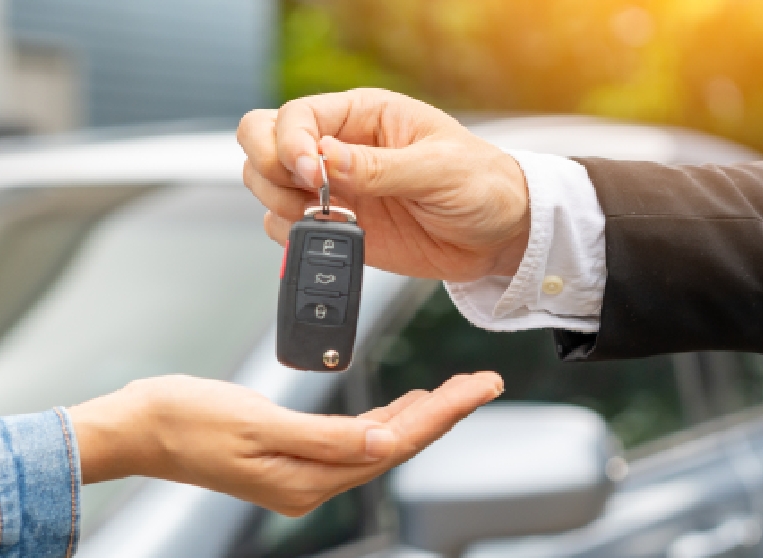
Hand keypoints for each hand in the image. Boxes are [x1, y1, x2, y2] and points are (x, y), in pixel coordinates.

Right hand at [69, 373, 502, 515]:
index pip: (393, 445)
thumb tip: (385, 446)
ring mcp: (298, 474)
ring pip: (376, 444)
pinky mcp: (286, 457)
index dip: (442, 415)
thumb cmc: (185, 419)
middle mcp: (309, 484)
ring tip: (454, 391)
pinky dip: (380, 421)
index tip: (478, 388)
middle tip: (482, 382)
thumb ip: (325, 438)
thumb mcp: (256, 422)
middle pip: (394, 447)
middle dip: (442, 414)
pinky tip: (397, 408)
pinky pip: (349, 442)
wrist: (136, 428)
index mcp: (306, 479)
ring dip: (416, 417)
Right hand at [238, 88, 530, 281]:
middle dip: (270, 169)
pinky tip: (332, 237)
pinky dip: (294, 237)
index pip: (296, 116)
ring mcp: (332, 189)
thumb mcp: (438, 169)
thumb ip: (378, 167)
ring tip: (324, 218)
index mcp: (362, 115)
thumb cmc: (481, 185)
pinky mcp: (335, 226)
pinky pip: (285, 228)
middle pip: (263, 142)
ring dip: (279, 204)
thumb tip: (325, 158)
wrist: (500, 236)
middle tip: (304, 194)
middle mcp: (338, 147)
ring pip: (266, 185)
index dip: (290, 143)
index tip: (312, 173)